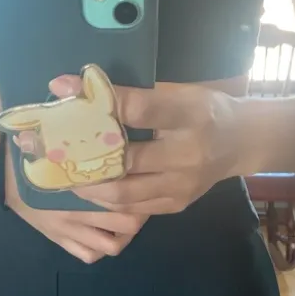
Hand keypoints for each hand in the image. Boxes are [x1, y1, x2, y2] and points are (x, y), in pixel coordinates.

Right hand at [5, 149, 147, 264]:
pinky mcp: (59, 240)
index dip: (143, 197)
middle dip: (138, 219)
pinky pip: (87, 255)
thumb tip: (121, 141)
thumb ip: (90, 156)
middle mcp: (77, 214)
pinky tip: (103, 237)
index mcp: (80, 189)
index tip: (148, 188)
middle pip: (125, 226)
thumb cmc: (39, 159)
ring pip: (109, 246)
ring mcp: (68, 231)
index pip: (123, 200)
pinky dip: (99, 250)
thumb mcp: (65, 154)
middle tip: (142, 209)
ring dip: (122, 238)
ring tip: (124, 227)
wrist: (5, 177)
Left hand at [49, 77, 250, 214]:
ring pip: (124, 193)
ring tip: (65, 176)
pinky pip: (132, 209)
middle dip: (84, 156)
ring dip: (89, 186)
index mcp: (191, 116)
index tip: (63, 90)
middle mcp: (188, 155)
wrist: (240, 143)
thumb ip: (137, 94)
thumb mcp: (180, 92)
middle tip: (53, 151)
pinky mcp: (175, 204)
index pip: (140, 109)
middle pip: (126, 160)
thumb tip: (80, 85)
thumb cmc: (205, 110)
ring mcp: (182, 185)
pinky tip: (88, 190)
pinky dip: (106, 200)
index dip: (100, 101)